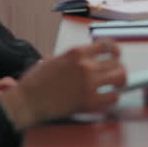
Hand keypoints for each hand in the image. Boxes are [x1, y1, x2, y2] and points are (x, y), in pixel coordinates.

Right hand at [0, 39, 126, 129]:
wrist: (27, 101)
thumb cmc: (34, 82)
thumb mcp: (51, 60)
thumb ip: (67, 59)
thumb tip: (74, 60)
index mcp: (76, 53)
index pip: (106, 45)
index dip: (114, 50)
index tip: (115, 54)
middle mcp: (85, 65)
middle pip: (116, 62)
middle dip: (118, 68)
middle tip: (116, 74)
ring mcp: (89, 83)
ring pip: (120, 77)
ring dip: (120, 81)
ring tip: (116, 86)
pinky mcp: (89, 101)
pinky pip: (113, 97)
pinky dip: (112, 98)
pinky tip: (107, 99)